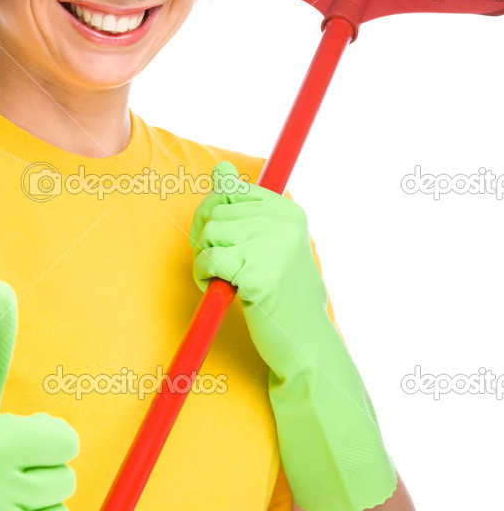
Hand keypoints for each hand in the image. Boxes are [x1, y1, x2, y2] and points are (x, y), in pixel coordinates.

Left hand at [189, 160, 329, 372]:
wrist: (305, 342)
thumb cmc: (283, 294)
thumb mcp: (269, 243)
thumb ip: (246, 206)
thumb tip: (220, 168)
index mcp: (288, 211)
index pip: (230, 189)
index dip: (212, 214)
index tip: (217, 239)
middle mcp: (283, 223)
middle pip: (215, 210)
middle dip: (205, 238)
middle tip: (217, 264)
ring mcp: (272, 247)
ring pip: (209, 233)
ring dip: (204, 258)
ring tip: (222, 278)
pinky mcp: (257, 274)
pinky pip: (208, 260)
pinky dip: (203, 276)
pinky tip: (221, 289)